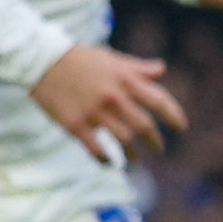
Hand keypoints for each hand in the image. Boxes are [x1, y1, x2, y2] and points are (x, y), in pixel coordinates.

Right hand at [31, 43, 188, 163]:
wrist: (41, 60)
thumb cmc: (79, 58)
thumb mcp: (112, 58)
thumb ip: (137, 68)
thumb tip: (162, 69)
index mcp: (125, 79)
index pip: (158, 100)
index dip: (174, 115)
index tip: (182, 128)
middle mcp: (114, 96)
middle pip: (144, 126)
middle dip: (155, 141)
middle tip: (159, 149)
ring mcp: (94, 112)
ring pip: (124, 140)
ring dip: (133, 154)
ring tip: (136, 160)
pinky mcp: (75, 124)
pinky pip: (96, 148)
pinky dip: (105, 159)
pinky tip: (109, 163)